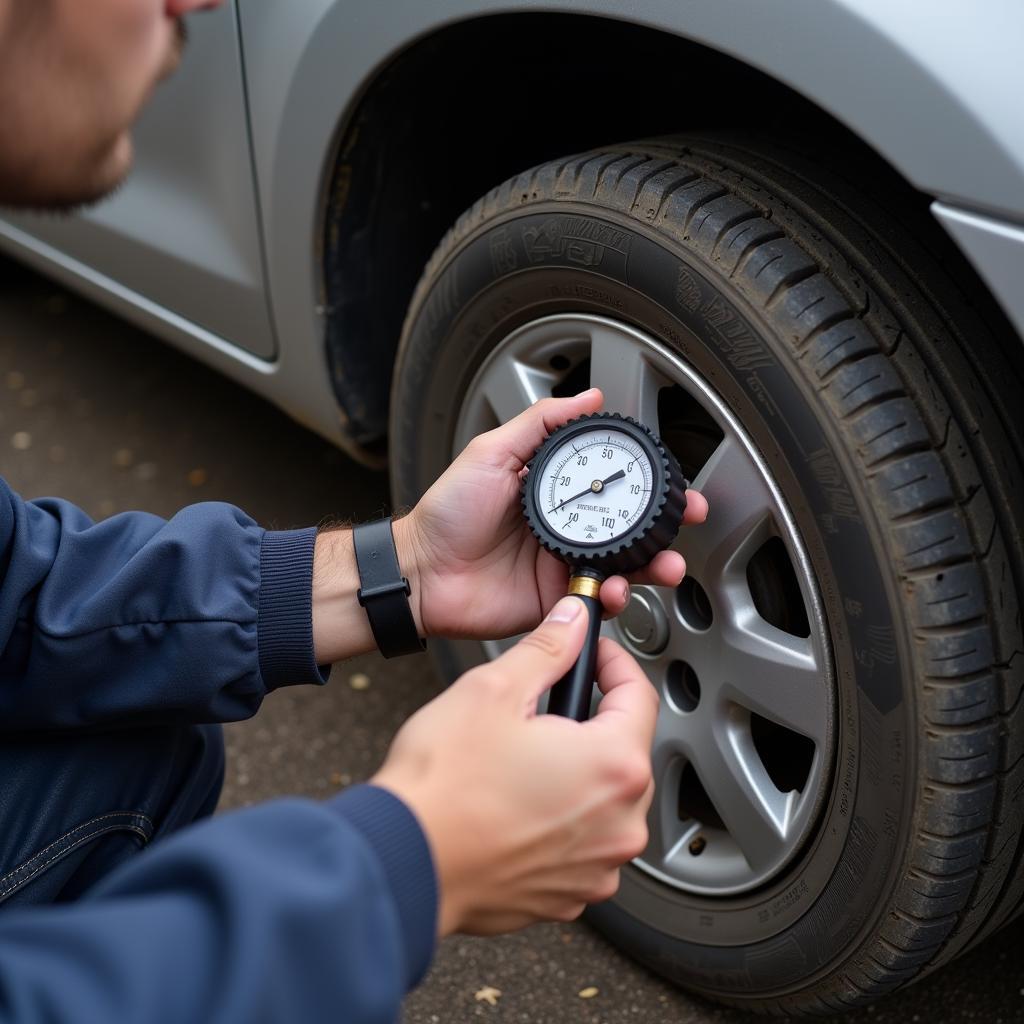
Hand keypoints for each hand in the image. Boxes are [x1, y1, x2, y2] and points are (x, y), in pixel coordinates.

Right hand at [372, 596, 657, 934]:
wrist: (403, 863)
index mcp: (614, 766)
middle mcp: (621, 823)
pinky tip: (516, 807)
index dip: (614, 664)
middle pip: (626, 751)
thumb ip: (547, 650)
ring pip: (604, 800)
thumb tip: (572, 623)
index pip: (640, 695)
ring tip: (522, 762)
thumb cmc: (442, 786)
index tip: (595, 655)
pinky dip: (560, 822)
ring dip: (576, 775)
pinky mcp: (572, 895)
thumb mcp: (494, 691)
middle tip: (543, 711)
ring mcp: (598, 866)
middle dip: (591, 723)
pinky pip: (582, 844)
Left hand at [399, 388, 709, 640]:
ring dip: (652, 565)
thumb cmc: (447, 512)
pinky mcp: (556, 602)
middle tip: (687, 518)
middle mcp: (565, 529)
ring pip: (624, 566)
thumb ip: (540, 423)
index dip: (646, 482)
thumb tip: (587, 397)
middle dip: (666, 526)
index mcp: (554, 492)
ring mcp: (563, 568)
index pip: (612, 483)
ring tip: (664, 563)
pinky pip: (597, 601)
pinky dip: (617, 598)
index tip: (672, 479)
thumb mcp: (492, 452)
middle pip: (629, 527)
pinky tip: (618, 589)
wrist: (421, 572)